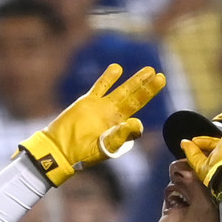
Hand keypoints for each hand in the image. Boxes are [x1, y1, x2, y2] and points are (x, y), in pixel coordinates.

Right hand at [19, 64, 165, 185]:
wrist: (60, 148)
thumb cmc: (82, 153)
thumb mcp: (105, 147)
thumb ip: (121, 136)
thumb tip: (138, 122)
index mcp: (119, 129)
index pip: (136, 121)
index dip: (139, 123)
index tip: (137, 121)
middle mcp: (113, 116)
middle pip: (135, 99)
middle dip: (148, 89)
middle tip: (161, 77)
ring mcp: (102, 107)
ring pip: (122, 90)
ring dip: (135, 81)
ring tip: (149, 70)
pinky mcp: (88, 101)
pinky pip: (101, 87)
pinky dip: (108, 78)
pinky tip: (117, 68)